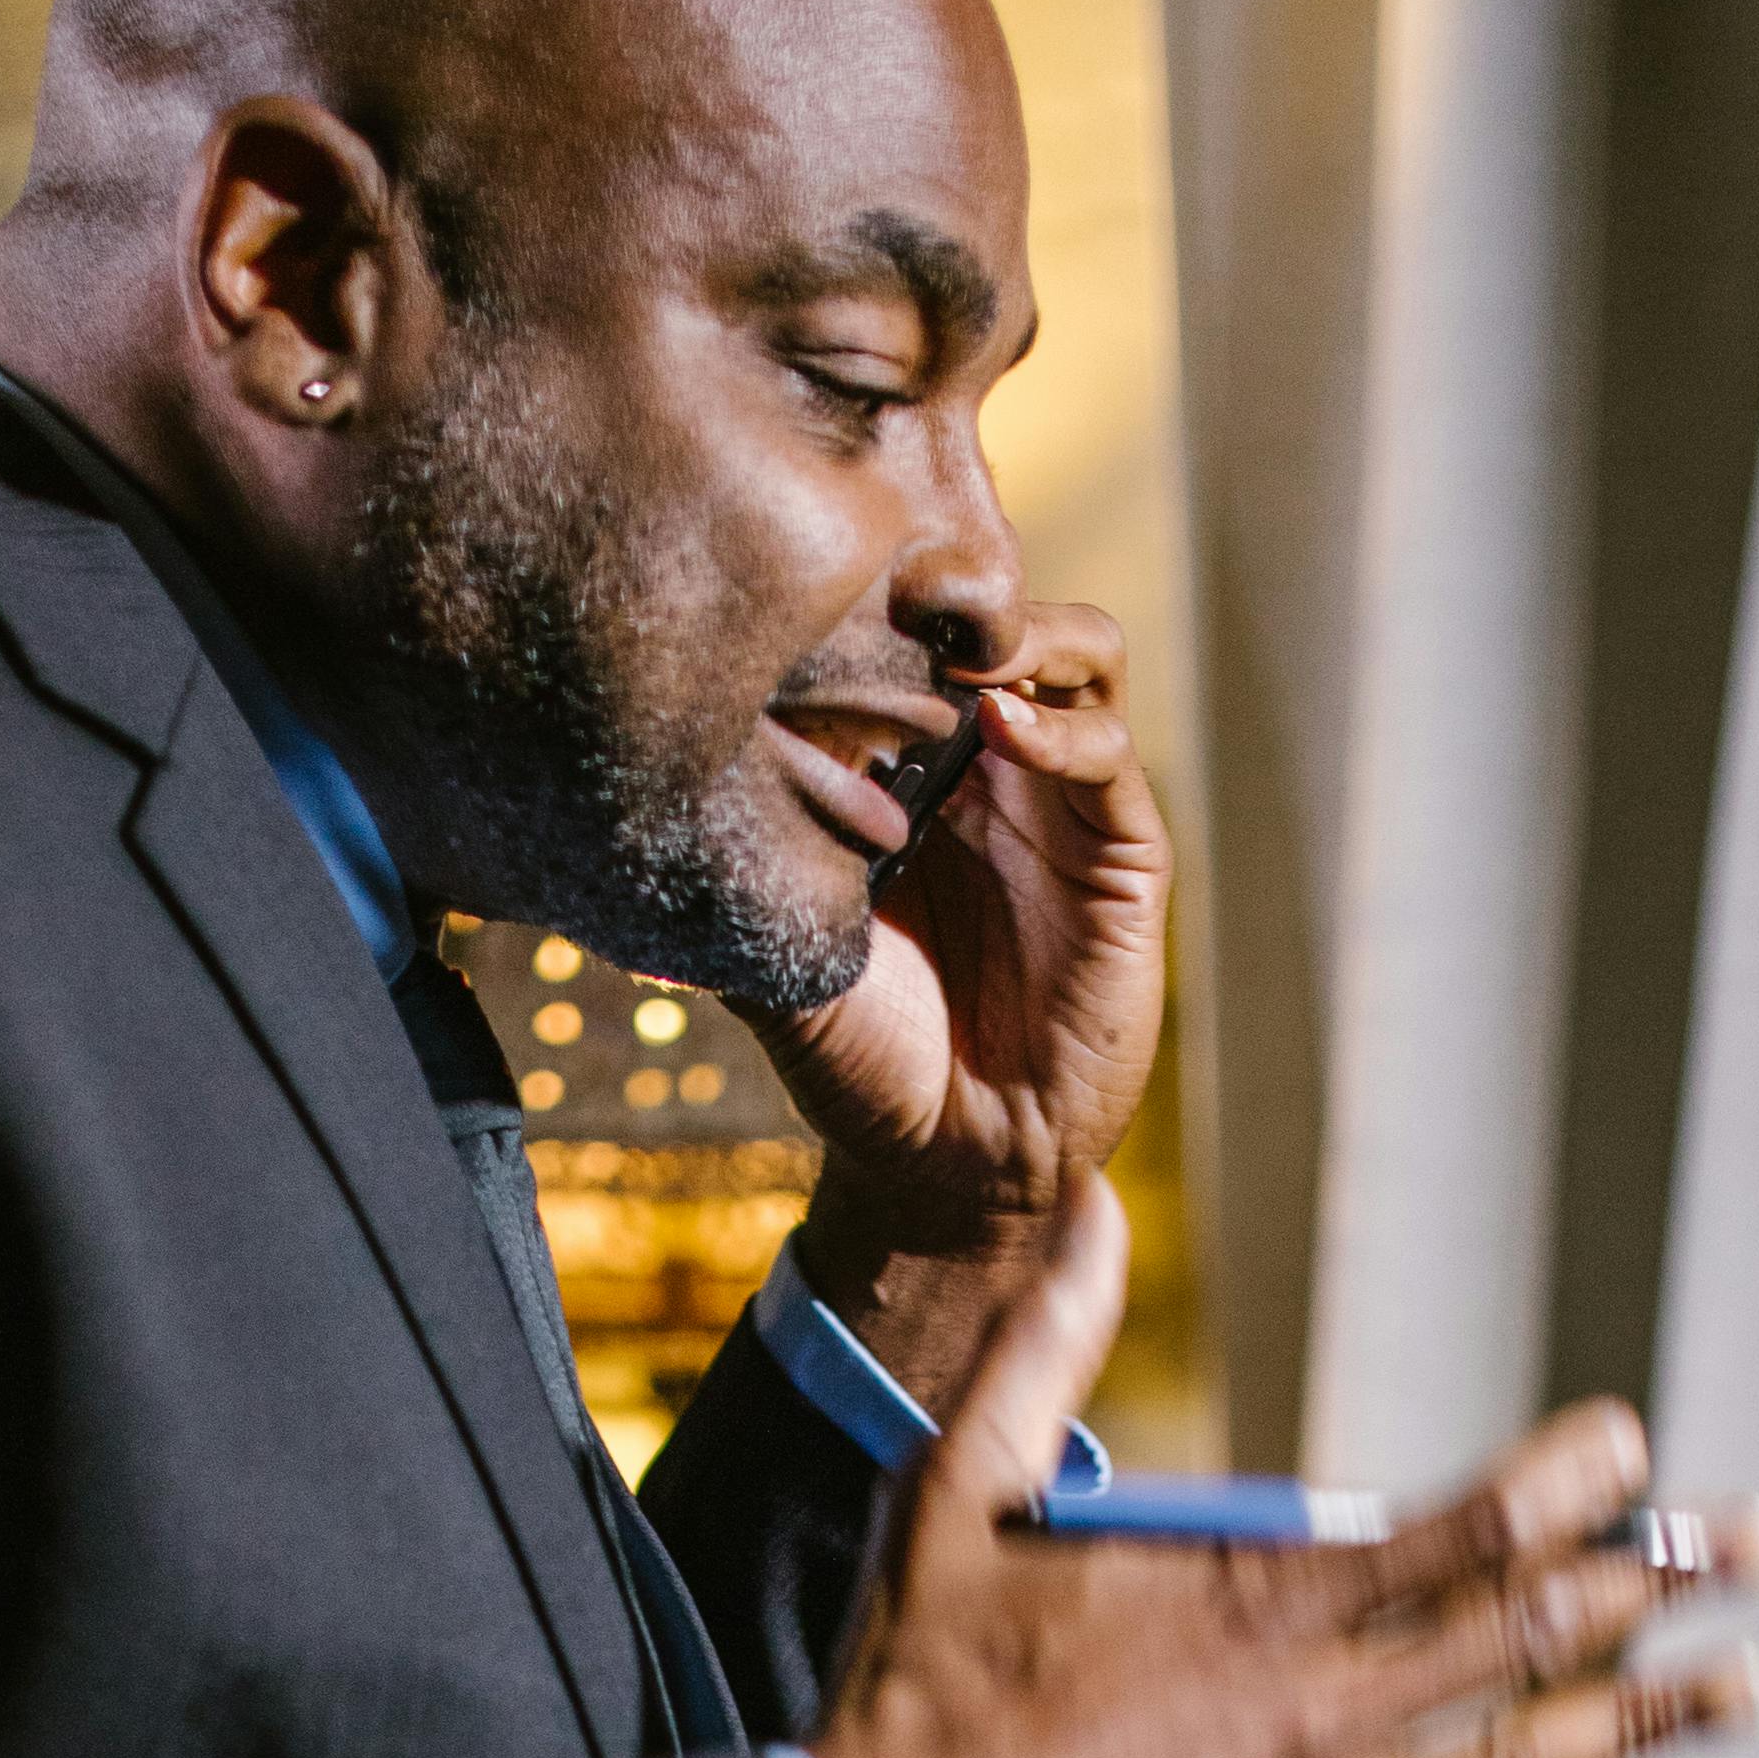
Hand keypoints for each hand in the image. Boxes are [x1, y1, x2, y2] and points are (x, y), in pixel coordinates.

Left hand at [755, 605, 1168, 1411]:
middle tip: (901, 588)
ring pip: (1078, 652)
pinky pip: (1109, 750)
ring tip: (962, 652)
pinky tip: (1001, 730)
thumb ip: (736, 881)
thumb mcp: (778, 961)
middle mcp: (995, 772)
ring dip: (1025, 632)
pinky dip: (1062, 723)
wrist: (951, 1171)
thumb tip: (635, 806)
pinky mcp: (1124, 855)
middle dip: (960, 586)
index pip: (915, 642)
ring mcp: (1064, 805)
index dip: (882, 599)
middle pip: (1004, 615)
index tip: (820, 588)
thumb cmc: (865, 1068)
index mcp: (915, 776)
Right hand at [812, 1183, 1758, 1757]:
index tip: (1636, 1447)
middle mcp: (1316, 1718)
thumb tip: (1094, 1214)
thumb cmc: (915, 1688)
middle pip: (1525, 1642)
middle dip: (1655, 1586)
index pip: (1458, 1534)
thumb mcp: (960, 1495)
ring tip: (1740, 1693)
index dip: (1567, 1488)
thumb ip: (1044, 1355)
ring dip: (1639, 1730)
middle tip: (1757, 1547)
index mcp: (1258, 1608)